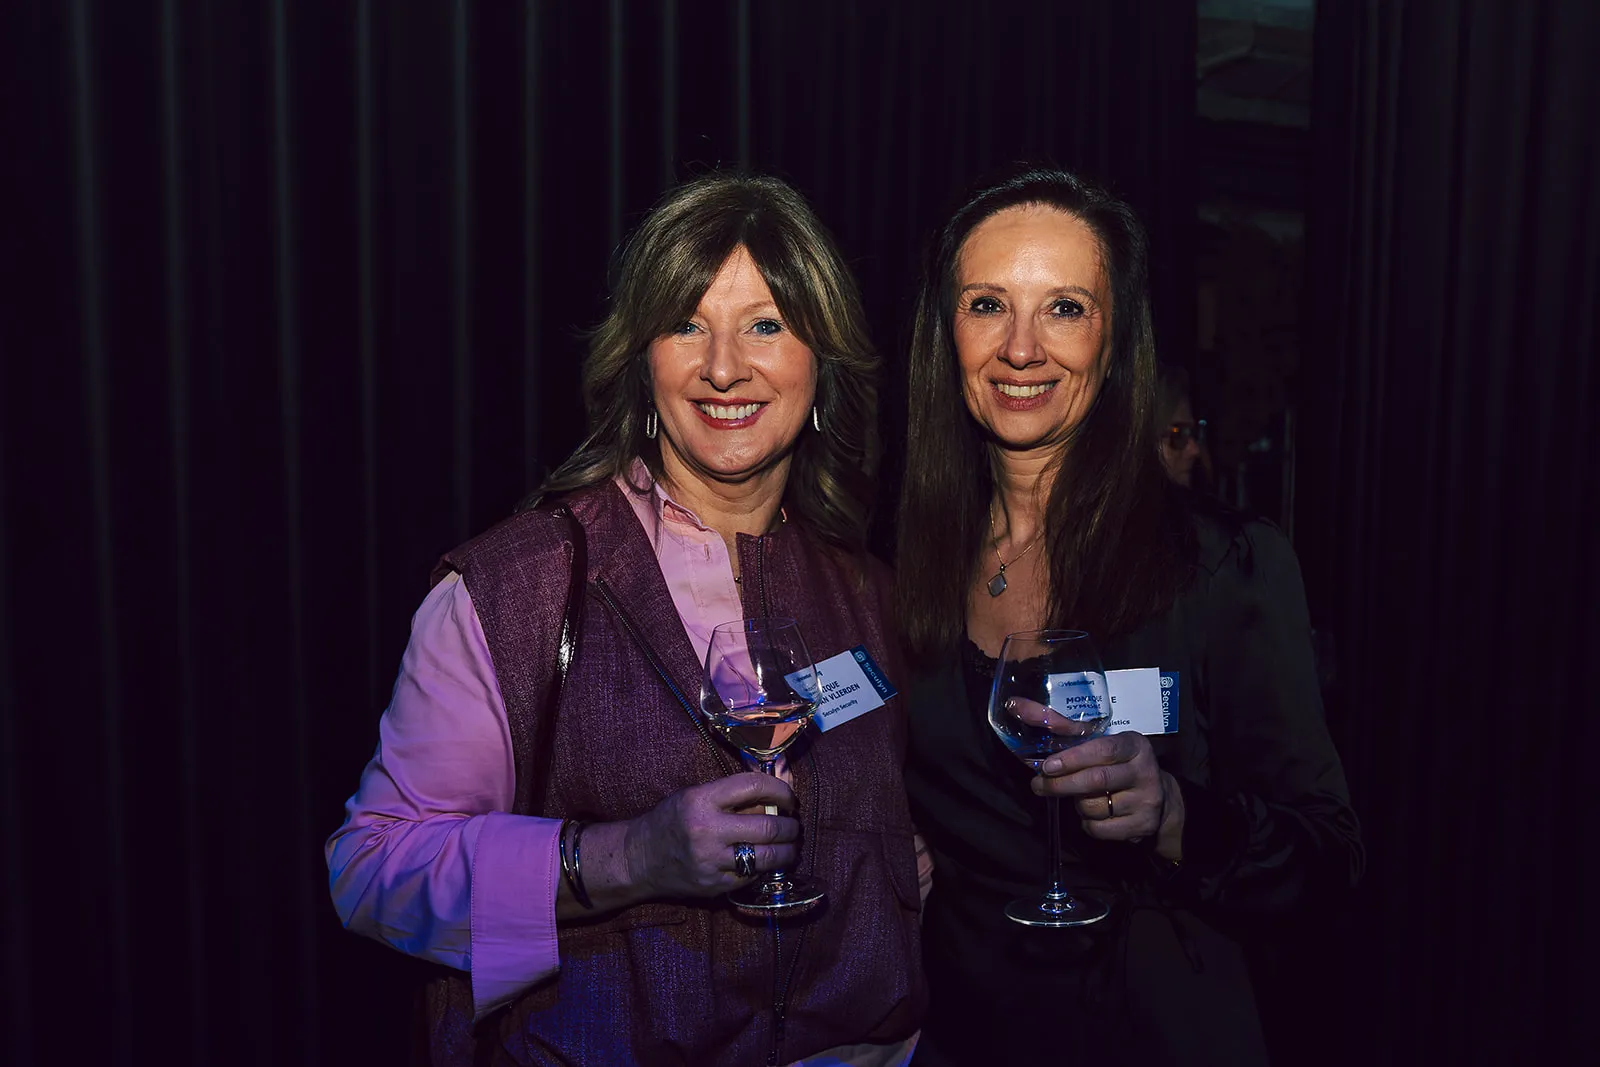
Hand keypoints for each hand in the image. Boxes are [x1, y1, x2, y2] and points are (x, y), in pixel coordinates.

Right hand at [622, 773, 799, 899]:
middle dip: (790, 826)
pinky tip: (766, 861)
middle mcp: (707, 830)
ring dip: (787, 851)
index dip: (780, 790)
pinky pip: (752, 876)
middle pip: (767, 826)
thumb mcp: (697, 795)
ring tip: (790, 845)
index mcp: (702, 800)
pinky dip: (765, 868)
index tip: (789, 798)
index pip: (753, 786)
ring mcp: (711, 861)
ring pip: (766, 857)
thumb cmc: (673, 819)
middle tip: (794, 825)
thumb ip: (736, 793)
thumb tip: (781, 785)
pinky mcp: (714, 886)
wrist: (640, 858)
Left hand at [1030, 730, 1177, 848]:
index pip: (1103, 750)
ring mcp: (1146, 801)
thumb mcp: (1102, 744)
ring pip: (1094, 806)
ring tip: (1081, 797)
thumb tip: (1018, 706)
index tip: (1048, 766)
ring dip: (1077, 804)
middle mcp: (1145, 771)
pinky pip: (1099, 828)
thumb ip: (1065, 730)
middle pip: (1096, 779)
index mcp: (1135, 745)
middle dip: (1061, 784)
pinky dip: (1087, 823)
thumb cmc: (1118, 765)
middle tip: (1038, 785)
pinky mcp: (1142, 826)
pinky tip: (1093, 814)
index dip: (1073, 758)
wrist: (1159, 799)